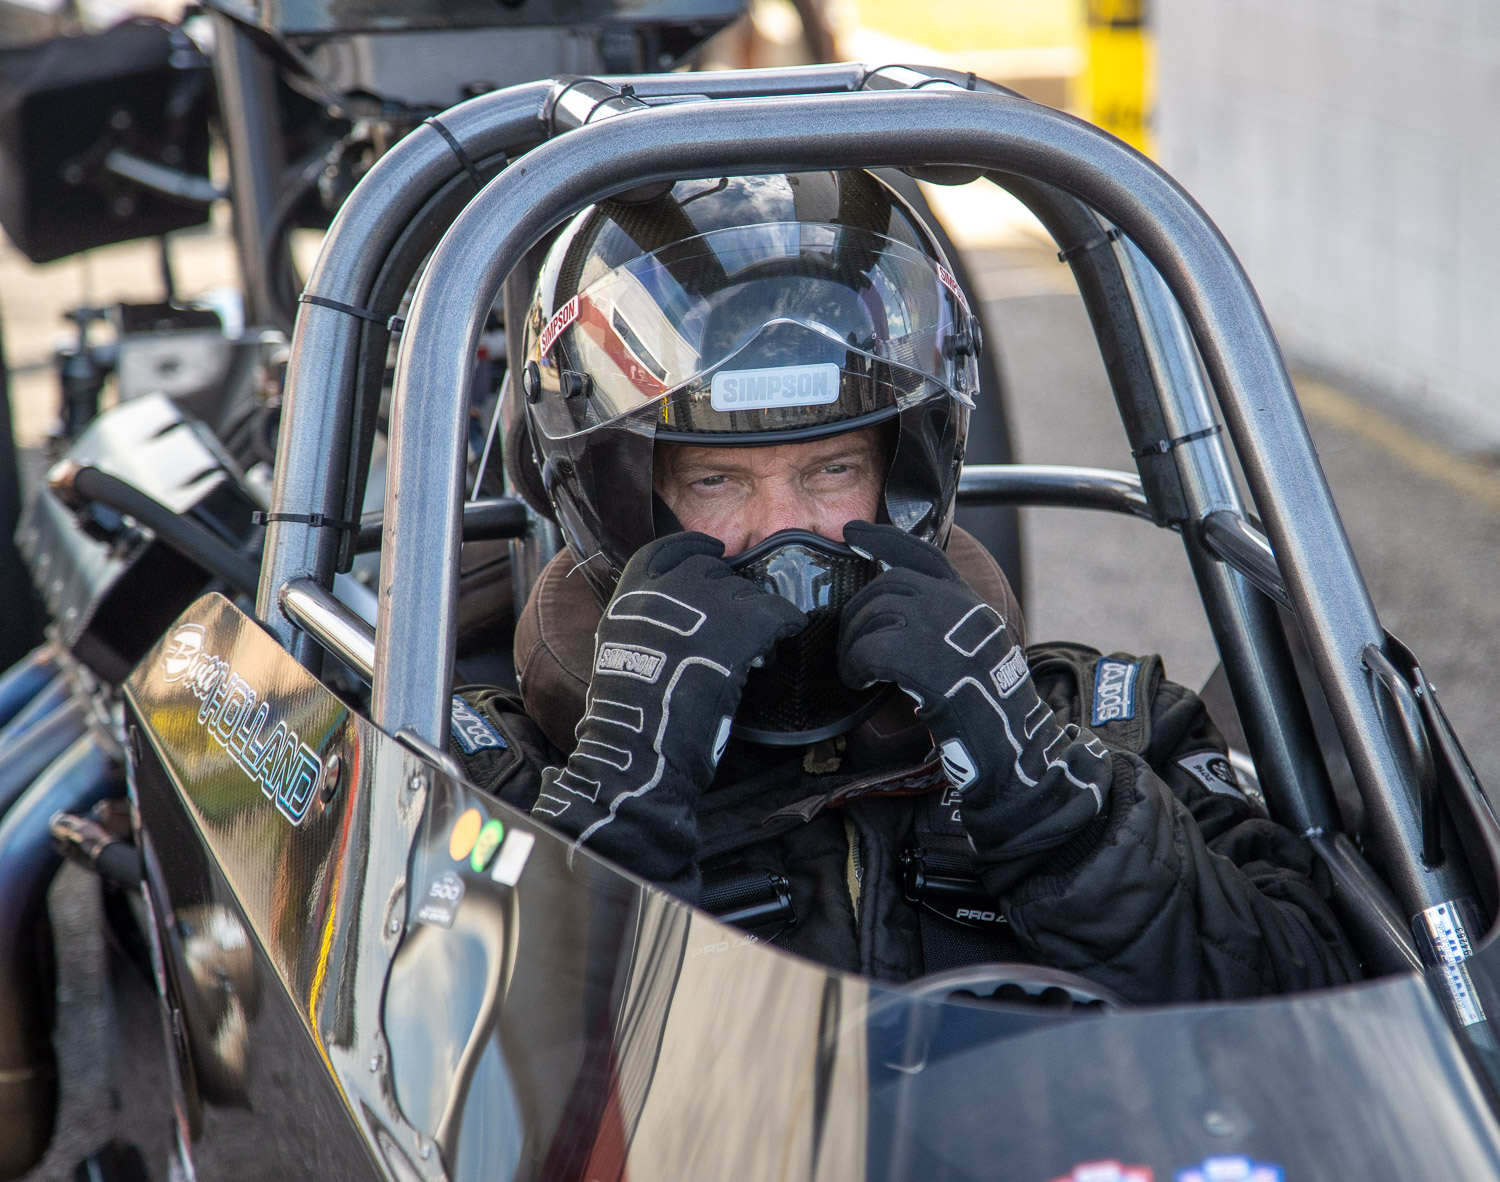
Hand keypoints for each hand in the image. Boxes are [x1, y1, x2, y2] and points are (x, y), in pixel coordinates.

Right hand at [532, 533, 805, 885]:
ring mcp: (704, 604)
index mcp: (630, 594)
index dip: (693, 548)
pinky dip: (785, 624)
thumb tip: (678, 619)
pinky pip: (778, 613)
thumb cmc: (628, 717)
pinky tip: (784, 639)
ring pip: (746, 591)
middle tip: (735, 625)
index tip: (712, 550)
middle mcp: (666, 589)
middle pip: (710, 569)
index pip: (665, 550)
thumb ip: (646, 621)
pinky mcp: (740, 627)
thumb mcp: (623, 651)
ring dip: (753, 616)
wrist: (641, 750)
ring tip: (755, 647)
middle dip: (726, 594)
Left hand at [838, 522, 1111, 882]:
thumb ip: (942, 622)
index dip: (883, 538)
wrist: (1010, 742)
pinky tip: (860, 683)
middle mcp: (955, 603)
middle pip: (884, 587)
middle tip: (850, 648)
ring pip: (872, 616)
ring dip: (852, 645)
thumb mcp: (972, 647)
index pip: (920, 550)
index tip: (852, 533)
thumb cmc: (987, 704)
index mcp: (966, 598)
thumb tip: (895, 616)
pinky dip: (856, 666)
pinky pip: (870, 649)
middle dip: (856, 615)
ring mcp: (941, 627)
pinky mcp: (923, 657)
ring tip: (853, 671)